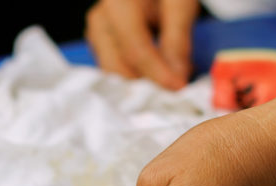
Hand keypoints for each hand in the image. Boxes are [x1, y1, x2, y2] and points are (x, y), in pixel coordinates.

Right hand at [85, 0, 199, 89]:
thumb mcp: (179, 4)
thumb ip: (177, 41)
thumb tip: (177, 78)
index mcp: (117, 4)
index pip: (135, 49)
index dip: (157, 73)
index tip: (178, 88)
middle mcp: (100, 20)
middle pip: (117, 66)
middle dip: (146, 83)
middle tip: (175, 88)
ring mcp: (96, 33)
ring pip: (114, 72)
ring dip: (141, 81)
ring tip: (170, 75)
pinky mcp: (100, 43)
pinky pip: (115, 67)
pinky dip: (136, 74)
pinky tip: (157, 69)